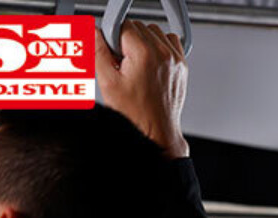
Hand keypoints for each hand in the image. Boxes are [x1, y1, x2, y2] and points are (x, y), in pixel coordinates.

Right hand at [95, 21, 189, 158]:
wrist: (156, 131)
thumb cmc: (136, 114)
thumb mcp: (108, 81)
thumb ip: (98, 50)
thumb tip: (95, 32)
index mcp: (145, 54)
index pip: (123, 25)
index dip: (113, 39)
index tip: (113, 55)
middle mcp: (164, 54)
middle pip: (139, 27)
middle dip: (127, 41)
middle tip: (123, 64)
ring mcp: (175, 60)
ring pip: (154, 32)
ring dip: (143, 42)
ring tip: (136, 65)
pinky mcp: (181, 66)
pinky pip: (170, 42)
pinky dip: (159, 47)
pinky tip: (150, 62)